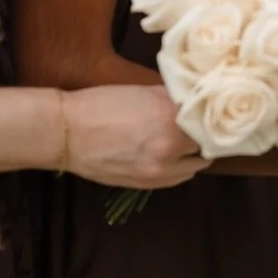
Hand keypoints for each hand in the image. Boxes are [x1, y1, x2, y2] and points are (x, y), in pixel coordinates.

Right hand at [61, 86, 209, 189]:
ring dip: (193, 153)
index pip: (208, 119)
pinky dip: (180, 168)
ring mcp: (158, 172)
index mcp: (170, 121)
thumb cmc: (102, 105)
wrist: (68, 133)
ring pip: (194, 166)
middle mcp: (170, 150)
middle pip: (204, 144)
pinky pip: (176, 179)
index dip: (208, 113)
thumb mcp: (143, 92)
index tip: (209, 109)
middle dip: (202, 133)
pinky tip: (173, 156)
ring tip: (186, 140)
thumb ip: (173, 97)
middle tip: (198, 123)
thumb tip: (195, 98)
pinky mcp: (146, 185)